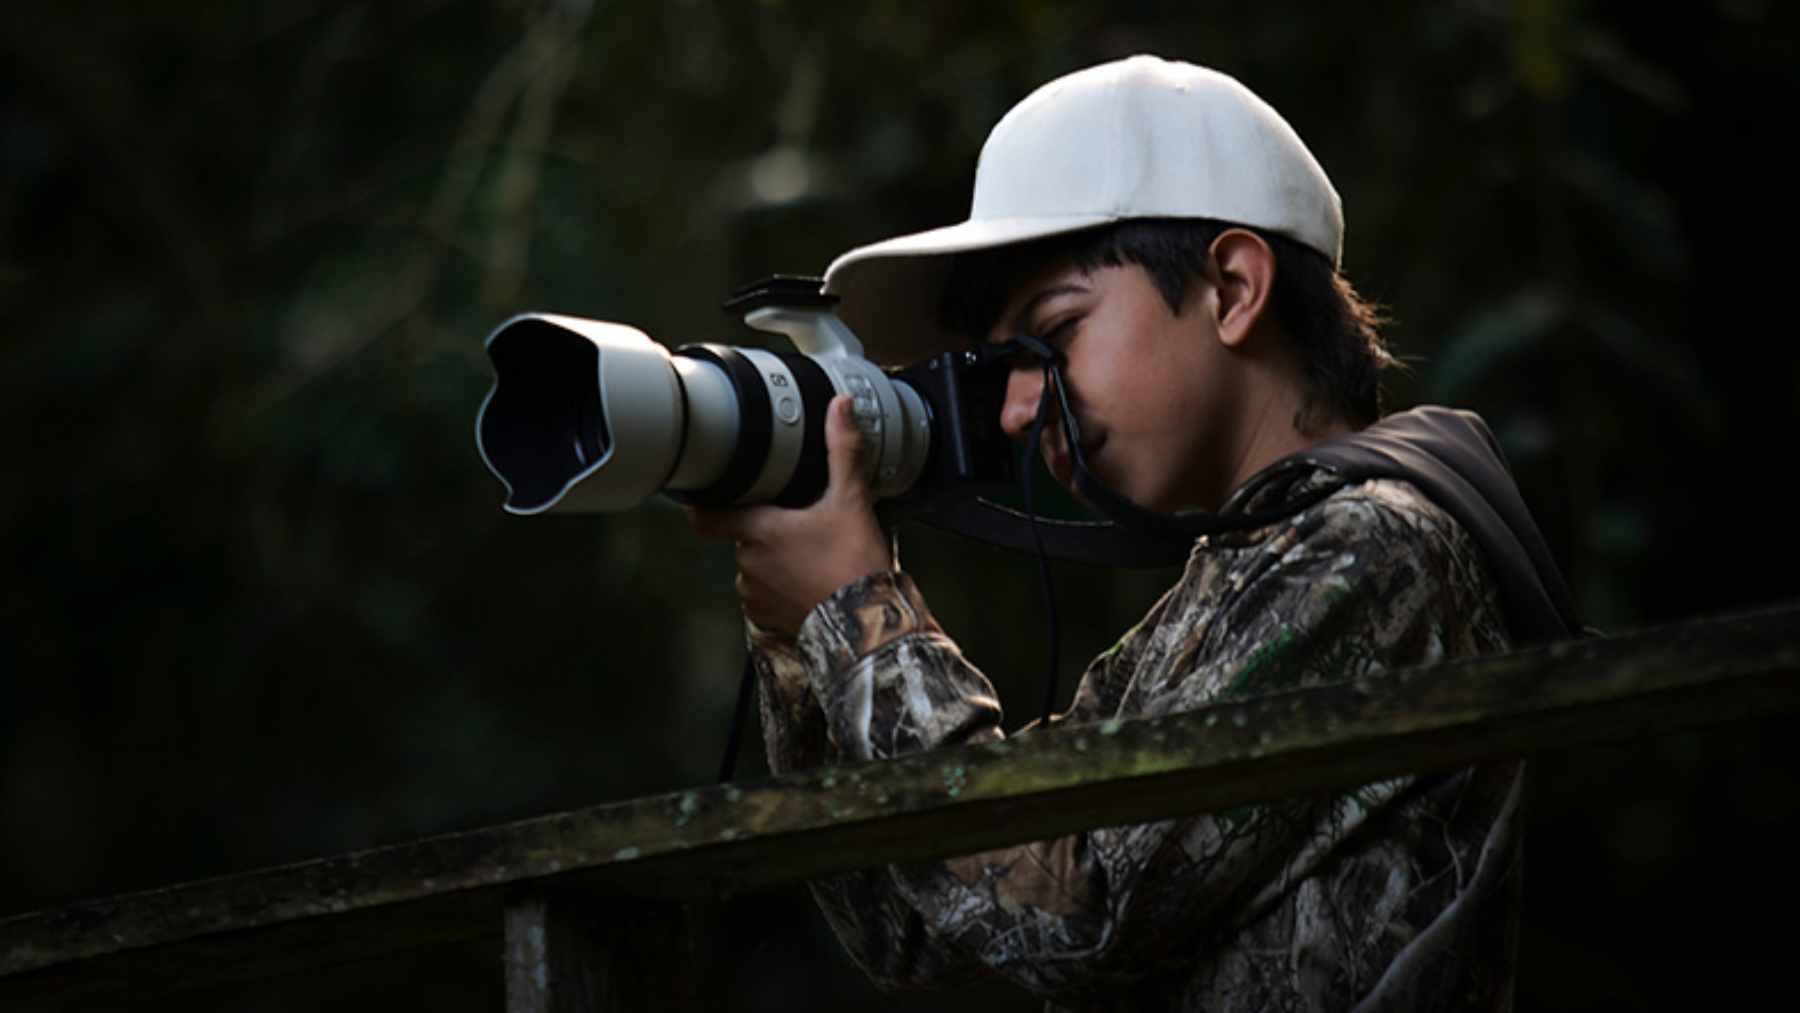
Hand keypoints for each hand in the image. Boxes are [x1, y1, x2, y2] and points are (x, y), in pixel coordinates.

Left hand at [688, 395, 893, 635]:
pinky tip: (808, 584)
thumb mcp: (852, 501)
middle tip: (799, 526)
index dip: (702, 506)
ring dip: (772, 562)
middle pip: (742, 538)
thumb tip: (841, 407)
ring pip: (754, 568)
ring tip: (809, 558)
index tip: (707, 498)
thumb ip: (843, 451)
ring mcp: (755, 595)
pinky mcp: (768, 621)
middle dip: (765, 531)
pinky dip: (781, 590)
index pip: (706, 517)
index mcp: (759, 531)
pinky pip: (764, 598)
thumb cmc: (855, 565)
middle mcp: (748, 564)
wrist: (867, 625)